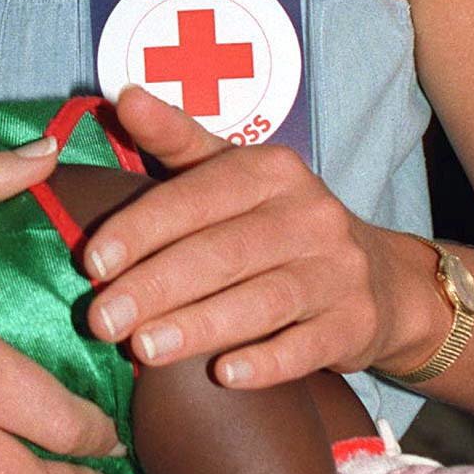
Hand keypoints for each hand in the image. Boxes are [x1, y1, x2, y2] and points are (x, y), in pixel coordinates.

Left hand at [80, 85, 408, 387]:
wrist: (381, 278)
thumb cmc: (277, 222)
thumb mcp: (232, 172)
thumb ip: (175, 139)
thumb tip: (124, 96)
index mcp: (271, 170)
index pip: (196, 197)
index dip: (140, 229)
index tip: (92, 264)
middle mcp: (311, 212)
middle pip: (223, 252)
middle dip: (155, 287)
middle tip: (101, 321)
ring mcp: (339, 269)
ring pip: (262, 300)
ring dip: (199, 327)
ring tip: (144, 349)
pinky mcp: (356, 322)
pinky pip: (308, 346)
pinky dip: (267, 362)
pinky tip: (224, 377)